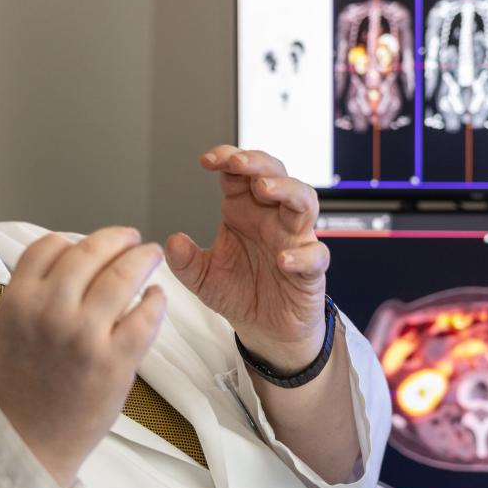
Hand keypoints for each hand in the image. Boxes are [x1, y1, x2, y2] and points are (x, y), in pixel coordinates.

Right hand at [0, 227, 166, 487]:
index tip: (93, 241)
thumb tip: (78, 261)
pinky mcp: (114, 360)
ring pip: (122, 275)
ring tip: (151, 256)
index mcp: (19, 300)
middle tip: (133, 239)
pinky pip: (145, 315)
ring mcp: (83, 335)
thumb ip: (38, 292)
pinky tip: (156, 297)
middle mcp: (49, 311)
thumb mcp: (12, 327)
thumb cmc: (21, 387)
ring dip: (142, 258)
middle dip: (117, 238)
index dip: (75, 239)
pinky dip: (156, 300)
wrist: (27, 440)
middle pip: (90, 251)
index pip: (50, 246)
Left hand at [166, 145, 328, 373]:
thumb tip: (172, 242)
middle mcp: (272, 218)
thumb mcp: (202, 278)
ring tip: (264, 190)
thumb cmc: (239, 293)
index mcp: (244, 211)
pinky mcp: (311, 269)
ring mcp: (294, 240)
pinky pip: (316, 255)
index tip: (207, 161)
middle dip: (258, 163)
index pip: (240, 173)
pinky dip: (302, 255)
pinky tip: (282, 260)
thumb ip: (185, 262)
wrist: (265, 329)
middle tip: (238, 162)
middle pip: (276, 175)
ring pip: (304, 201)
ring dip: (286, 190)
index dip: (227, 158)